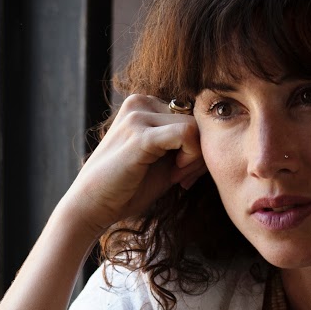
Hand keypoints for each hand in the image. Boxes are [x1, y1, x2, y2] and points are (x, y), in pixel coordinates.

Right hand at [54, 94, 204, 240]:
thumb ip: (184, 145)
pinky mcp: (140, 135)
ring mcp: (137, 115)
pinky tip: (175, 174)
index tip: (184, 172)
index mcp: (142, 104)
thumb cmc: (126, 187)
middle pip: (195, 119)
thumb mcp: (162, 160)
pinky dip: (190, 157)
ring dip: (194, 157)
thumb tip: (219, 137)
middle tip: (183, 178)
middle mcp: (139, 102)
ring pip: (195, 127)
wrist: (91, 207)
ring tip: (177, 178)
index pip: (189, 114)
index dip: (195, 145)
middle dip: (197, 152)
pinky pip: (187, 135)